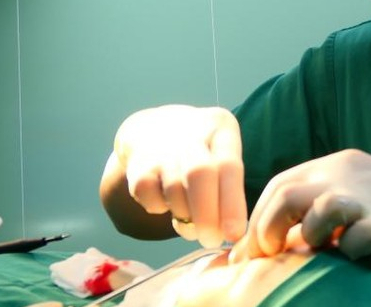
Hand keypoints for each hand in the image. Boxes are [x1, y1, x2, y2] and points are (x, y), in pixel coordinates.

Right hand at [109, 105, 246, 247]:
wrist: (154, 129)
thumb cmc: (202, 152)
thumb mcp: (222, 156)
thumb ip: (228, 189)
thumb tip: (231, 235)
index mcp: (221, 129)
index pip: (229, 166)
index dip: (232, 203)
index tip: (234, 234)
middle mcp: (191, 133)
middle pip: (199, 174)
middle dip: (206, 215)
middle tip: (211, 241)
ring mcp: (162, 147)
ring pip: (174, 188)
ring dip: (185, 216)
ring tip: (192, 226)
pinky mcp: (137, 164)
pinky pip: (148, 195)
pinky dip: (159, 208)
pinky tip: (166, 204)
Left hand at [229, 149, 370, 264]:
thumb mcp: (355, 187)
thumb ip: (319, 201)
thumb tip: (272, 237)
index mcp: (334, 165)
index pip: (279, 186)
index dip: (258, 220)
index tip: (249, 252)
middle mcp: (345, 176)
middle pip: (286, 196)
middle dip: (265, 232)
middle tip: (264, 257)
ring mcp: (367, 200)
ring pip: (314, 213)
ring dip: (303, 239)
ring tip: (309, 255)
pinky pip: (352, 242)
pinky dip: (343, 254)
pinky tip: (350, 257)